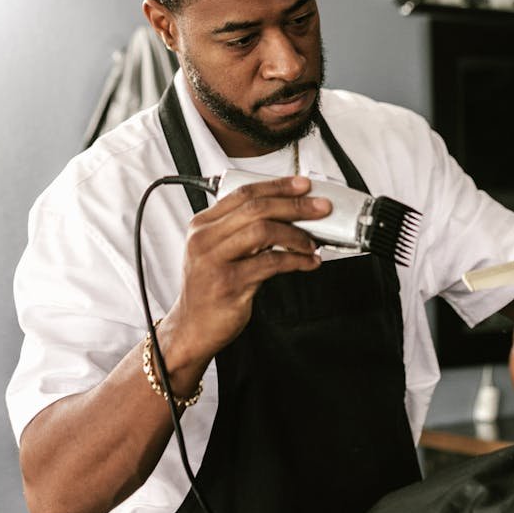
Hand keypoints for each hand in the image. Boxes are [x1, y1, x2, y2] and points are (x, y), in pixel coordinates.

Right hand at [160, 176, 330, 385]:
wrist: (192, 328)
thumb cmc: (210, 289)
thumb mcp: (216, 252)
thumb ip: (242, 231)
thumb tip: (289, 215)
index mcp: (202, 225)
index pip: (243, 194)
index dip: (277, 186)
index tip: (303, 184)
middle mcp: (204, 239)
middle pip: (256, 209)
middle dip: (295, 205)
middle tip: (321, 209)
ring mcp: (215, 262)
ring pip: (263, 231)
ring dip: (296, 235)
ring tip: (312, 244)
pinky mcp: (229, 284)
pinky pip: (271, 264)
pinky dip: (296, 261)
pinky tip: (308, 263)